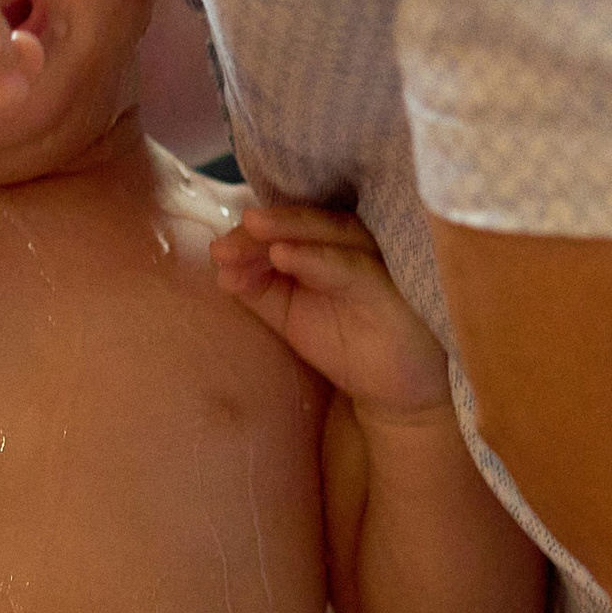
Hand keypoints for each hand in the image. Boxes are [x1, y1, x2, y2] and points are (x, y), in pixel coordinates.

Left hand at [213, 200, 451, 413]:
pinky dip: (316, 257)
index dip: (250, 236)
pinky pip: (350, 264)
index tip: (218, 253)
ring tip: (250, 229)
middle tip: (223, 243)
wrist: (393, 390)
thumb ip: (257, 289)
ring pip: (328, 231)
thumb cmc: (345, 341)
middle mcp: (353, 242)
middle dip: (262, 229)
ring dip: (286, 228)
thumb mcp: (289, 314)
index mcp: (329, 244)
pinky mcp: (388, 283)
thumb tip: (221, 268)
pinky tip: (283, 256)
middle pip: (304, 223)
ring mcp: (375, 258)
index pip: (287, 227)